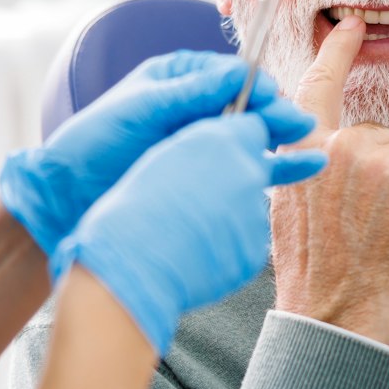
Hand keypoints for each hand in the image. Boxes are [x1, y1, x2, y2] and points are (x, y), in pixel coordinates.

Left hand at [0, 51, 315, 257]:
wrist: (66, 196)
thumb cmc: (92, 143)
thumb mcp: (139, 109)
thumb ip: (189, 92)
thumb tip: (238, 73)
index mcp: (179, 80)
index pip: (232, 76)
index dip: (257, 87)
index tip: (275, 100)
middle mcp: (196, 108)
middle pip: (248, 105)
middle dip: (276, 114)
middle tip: (301, 127)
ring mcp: (201, 142)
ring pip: (252, 136)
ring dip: (281, 140)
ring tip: (312, 149)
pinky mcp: (204, 175)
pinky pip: (246, 167)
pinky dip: (274, 168)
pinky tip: (304, 170)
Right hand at [55, 114, 325, 354]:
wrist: (133, 263)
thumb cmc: (137, 206)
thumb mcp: (165, 156)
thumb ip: (206, 143)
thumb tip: (235, 145)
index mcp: (220, 139)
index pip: (252, 125)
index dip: (238, 137)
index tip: (224, 150)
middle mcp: (246, 171)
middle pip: (254, 166)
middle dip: (235, 176)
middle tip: (199, 194)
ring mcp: (254, 214)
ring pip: (248, 207)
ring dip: (230, 212)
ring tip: (188, 228)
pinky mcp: (255, 250)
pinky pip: (246, 241)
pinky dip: (228, 244)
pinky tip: (196, 249)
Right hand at [270, 17, 388, 346]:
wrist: (335, 316)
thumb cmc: (311, 270)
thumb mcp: (287, 206)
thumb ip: (306, 163)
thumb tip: (327, 144)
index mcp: (303, 149)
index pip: (320, 84)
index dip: (337, 50)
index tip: (351, 26)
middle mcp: (342, 147)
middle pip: (379, 136)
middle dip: (379, 170)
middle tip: (360, 222)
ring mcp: (383, 164)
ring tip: (376, 232)